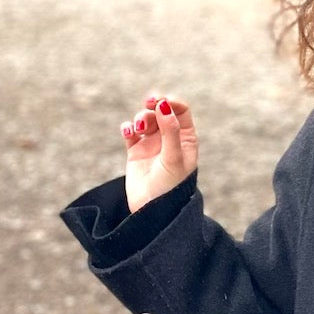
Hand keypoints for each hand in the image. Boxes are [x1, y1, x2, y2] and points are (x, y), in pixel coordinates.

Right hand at [121, 95, 198, 212]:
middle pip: (161, 111)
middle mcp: (170, 139)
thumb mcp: (174, 158)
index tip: (160, 102)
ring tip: (138, 129)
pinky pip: (130, 131)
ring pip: (145, 119)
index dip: (171, 102)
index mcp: (186, 139)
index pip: (181, 110)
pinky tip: (127, 132)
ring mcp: (152, 145)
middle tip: (147, 107)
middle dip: (152, 107)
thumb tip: (164, 104)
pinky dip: (128, 127)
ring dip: (140, 118)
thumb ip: (170, 131)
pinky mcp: (136, 152)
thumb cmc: (170, 187)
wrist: (153, 212)